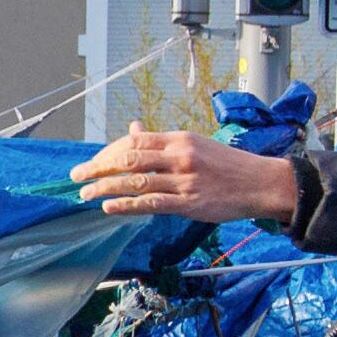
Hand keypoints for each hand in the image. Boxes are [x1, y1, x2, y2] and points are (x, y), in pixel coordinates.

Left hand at [73, 130, 302, 226]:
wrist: (260, 183)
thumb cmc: (226, 165)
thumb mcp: (194, 144)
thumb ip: (161, 141)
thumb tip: (133, 128)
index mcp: (179, 139)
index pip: (133, 142)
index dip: (107, 152)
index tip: (92, 162)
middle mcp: (179, 156)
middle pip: (129, 159)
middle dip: (97, 168)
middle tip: (76, 176)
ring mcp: (184, 180)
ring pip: (136, 181)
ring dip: (105, 188)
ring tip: (85, 194)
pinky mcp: (189, 203)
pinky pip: (151, 203)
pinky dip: (127, 205)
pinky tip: (109, 207)